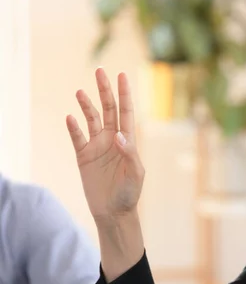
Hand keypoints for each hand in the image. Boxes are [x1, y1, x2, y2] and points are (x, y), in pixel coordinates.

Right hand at [66, 68, 144, 221]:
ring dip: (87, 106)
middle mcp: (112, 139)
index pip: (126, 112)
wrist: (114, 212)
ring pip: (92, 119)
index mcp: (128, 141)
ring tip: (81, 92)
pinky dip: (73, 127)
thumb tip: (120, 135)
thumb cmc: (130, 193)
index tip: (122, 75)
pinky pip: (77, 138)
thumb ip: (130, 153)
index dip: (124, 94)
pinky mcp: (83, 156)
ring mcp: (97, 147)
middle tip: (100, 72)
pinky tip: (71, 117)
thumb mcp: (136, 173)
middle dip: (105, 91)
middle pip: (108, 109)